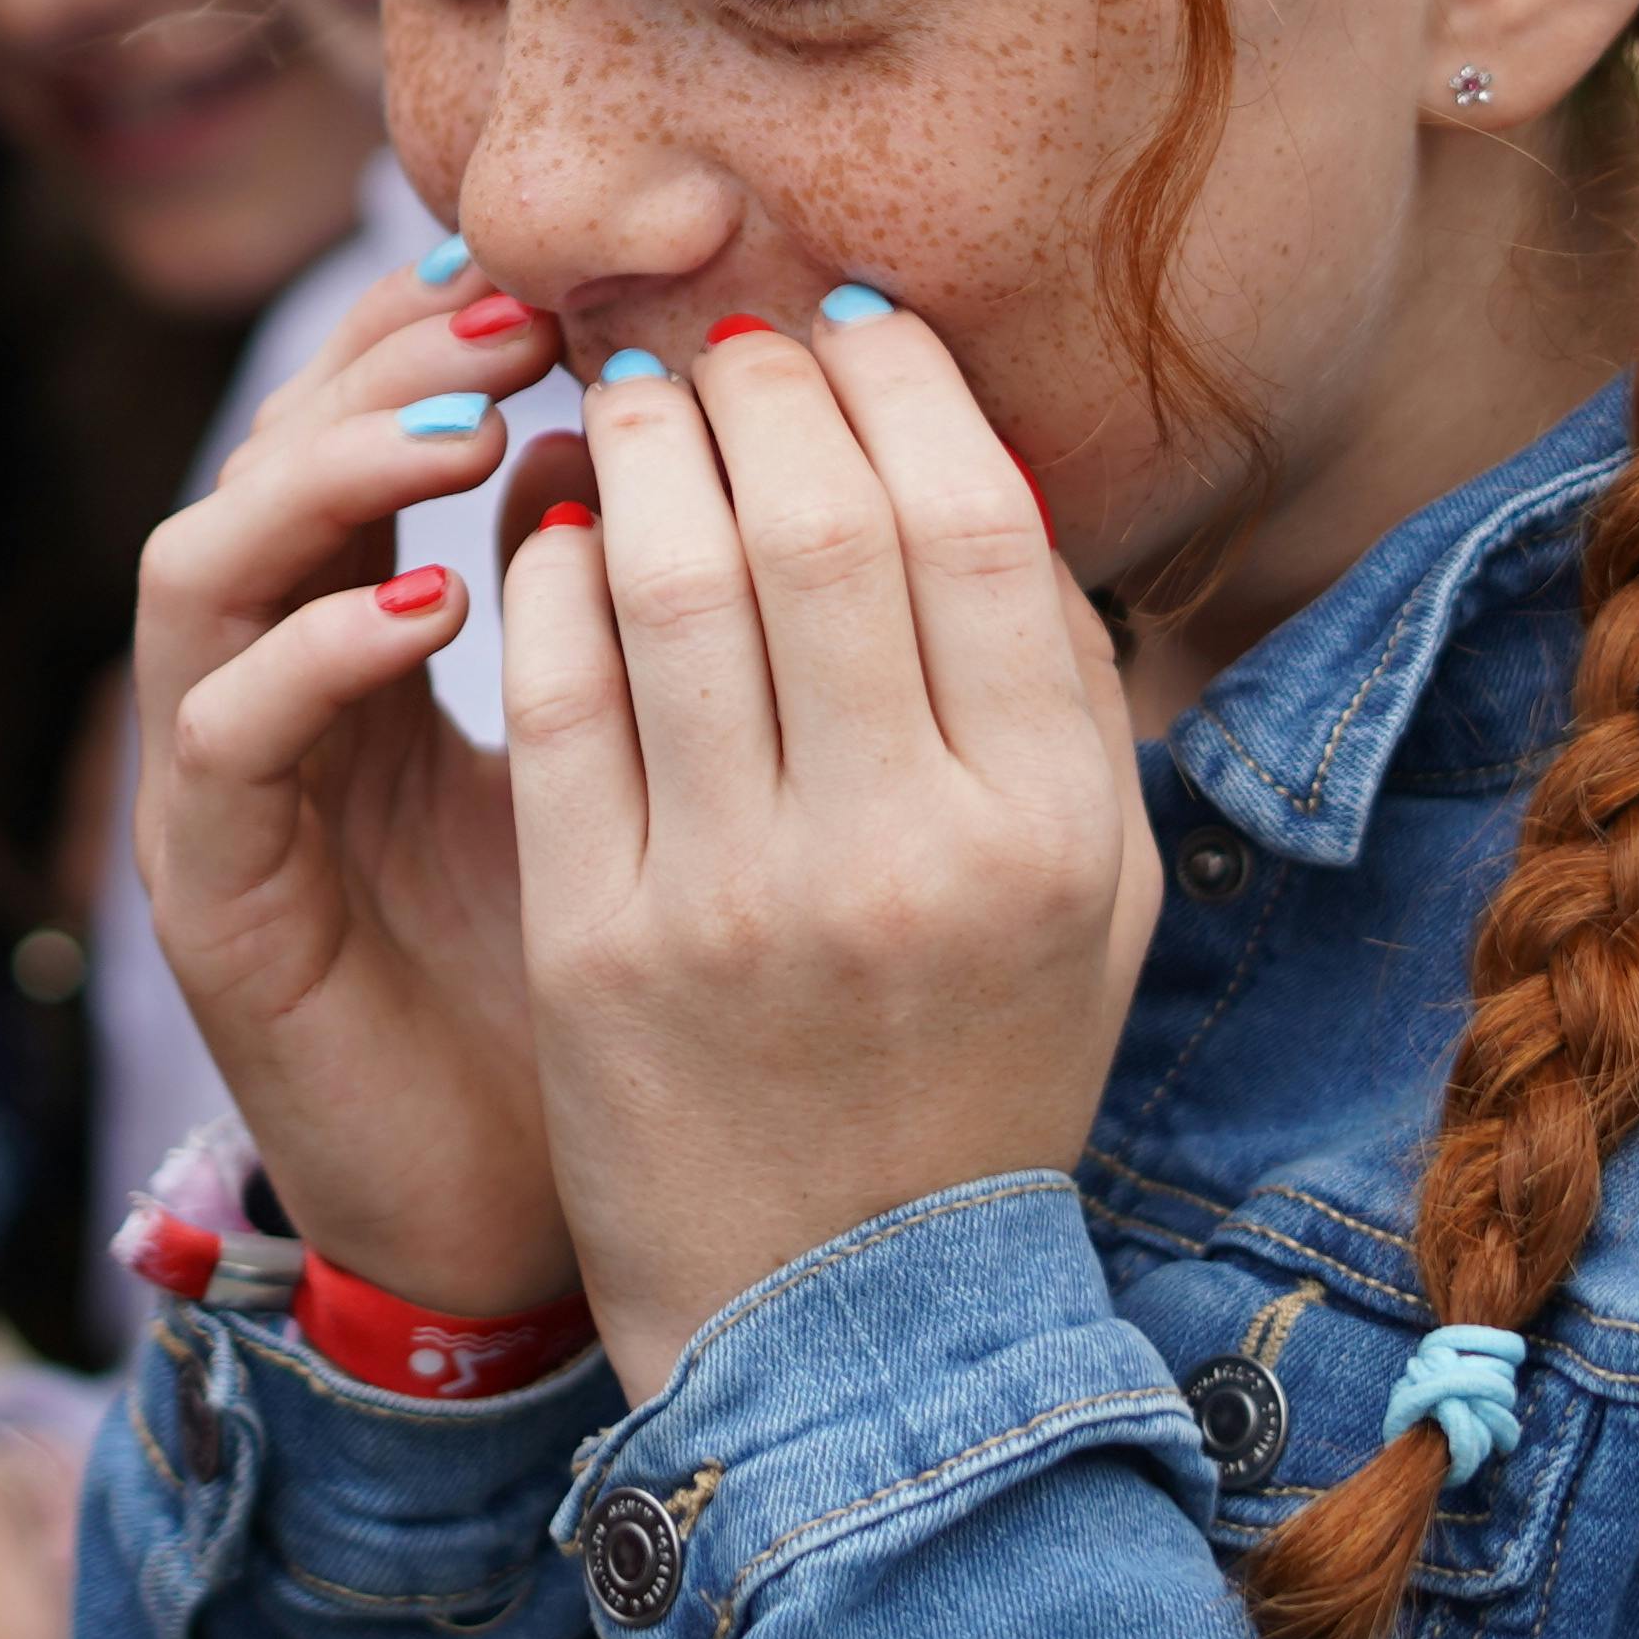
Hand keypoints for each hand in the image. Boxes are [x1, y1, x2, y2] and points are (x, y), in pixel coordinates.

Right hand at [132, 257, 570, 1313]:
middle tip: (528, 317)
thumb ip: (632, 604)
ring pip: (198, 564)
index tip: (573, 269)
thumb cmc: (593, 982)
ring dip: (326, 477)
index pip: (360, 419)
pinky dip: (308, 657)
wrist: (521, 1222)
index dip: (440, 328)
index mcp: (362, 634)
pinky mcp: (209, 899)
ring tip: (473, 432)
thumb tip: (711, 414)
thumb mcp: (632, 757)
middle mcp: (265, 686)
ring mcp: (217, 789)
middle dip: (386, 366)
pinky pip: (219, 741)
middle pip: (265, 456)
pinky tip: (427, 615)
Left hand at [506, 300, 1151, 1392]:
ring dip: (640, 445)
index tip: (846, 318)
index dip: (899, 386)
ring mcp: (741, 899)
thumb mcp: (1088, 897)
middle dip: (759, 386)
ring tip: (630, 387)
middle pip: (819, 525)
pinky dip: (550, 576)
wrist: (840, 1320)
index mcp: (1050, 826)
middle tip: (721, 330)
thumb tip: (975, 458)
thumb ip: (1061, 691)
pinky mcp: (598, 942)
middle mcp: (906, 851)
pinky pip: (559, 696)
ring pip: (672, 583)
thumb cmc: (975, 1069)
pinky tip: (557, 523)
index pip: (973, 522)